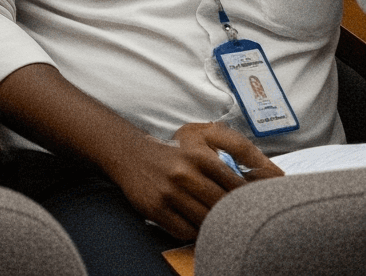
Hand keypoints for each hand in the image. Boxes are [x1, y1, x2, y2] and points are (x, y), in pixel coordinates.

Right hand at [107, 120, 278, 239]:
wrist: (129, 154)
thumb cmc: (170, 158)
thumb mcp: (195, 154)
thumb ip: (220, 172)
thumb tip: (250, 198)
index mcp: (199, 157)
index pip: (236, 186)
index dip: (248, 201)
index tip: (255, 209)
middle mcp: (184, 173)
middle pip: (222, 207)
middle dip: (230, 216)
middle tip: (235, 222)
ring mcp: (169, 192)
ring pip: (205, 221)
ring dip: (211, 226)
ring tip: (213, 222)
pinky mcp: (156, 207)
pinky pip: (185, 230)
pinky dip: (192, 231)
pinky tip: (190, 222)